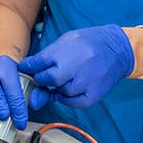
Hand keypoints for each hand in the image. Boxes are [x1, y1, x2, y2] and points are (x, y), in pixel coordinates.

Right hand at [0, 55, 28, 128]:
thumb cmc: (11, 73)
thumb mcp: (25, 75)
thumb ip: (31, 91)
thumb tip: (27, 111)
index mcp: (4, 65)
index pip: (12, 90)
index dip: (17, 109)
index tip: (21, 122)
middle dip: (2, 110)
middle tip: (9, 120)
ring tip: (1, 109)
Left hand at [19, 24, 133, 109]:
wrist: (117, 49)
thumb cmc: (89, 43)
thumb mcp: (67, 40)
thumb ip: (48, 54)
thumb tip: (29, 67)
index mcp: (68, 49)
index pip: (38, 62)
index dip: (28, 67)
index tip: (25, 69)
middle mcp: (77, 65)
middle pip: (48, 79)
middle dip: (41, 79)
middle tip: (43, 77)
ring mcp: (86, 81)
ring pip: (61, 92)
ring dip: (56, 88)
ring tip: (63, 79)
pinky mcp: (94, 93)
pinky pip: (74, 102)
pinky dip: (67, 99)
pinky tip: (67, 91)